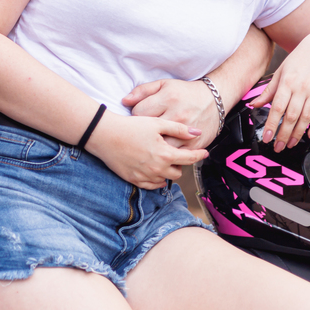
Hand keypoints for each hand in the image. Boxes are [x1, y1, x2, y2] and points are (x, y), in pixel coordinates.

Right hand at [86, 113, 206, 189]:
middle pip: (178, 172)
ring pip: (165, 180)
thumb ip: (178, 129)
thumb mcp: (157, 123)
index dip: (199, 155)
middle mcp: (157, 169)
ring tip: (163, 160)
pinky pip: (151, 185)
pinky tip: (153, 169)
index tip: (204, 153)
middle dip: (180, 164)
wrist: (105, 135)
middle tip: (176, 153)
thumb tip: (197, 133)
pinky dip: (156, 179)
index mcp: (165, 154)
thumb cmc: (131, 126)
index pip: (189, 159)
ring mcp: (145, 176)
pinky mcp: (134, 180)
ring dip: (168, 171)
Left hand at [123, 78, 219, 146]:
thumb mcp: (164, 84)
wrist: (214, 100)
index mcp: (167, 99)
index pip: (139, 112)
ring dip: (155, 147)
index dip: (135, 116)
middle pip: (149, 131)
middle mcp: (177, 115)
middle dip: (143, 133)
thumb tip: (124, 101)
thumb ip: (143, 91)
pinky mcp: (195, 143)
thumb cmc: (185, 92)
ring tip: (152, 143)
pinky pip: (176, 155)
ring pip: (162, 146)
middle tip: (143, 132)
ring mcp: (187, 131)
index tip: (139, 118)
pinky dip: (169, 154)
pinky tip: (165, 150)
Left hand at [247, 29, 309, 151]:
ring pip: (306, 118)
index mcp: (287, 82)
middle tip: (278, 147)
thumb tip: (254, 104)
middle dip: (283, 134)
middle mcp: (302, 88)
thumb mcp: (281, 71)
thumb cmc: (300, 58)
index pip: (277, 108)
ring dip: (298, 133)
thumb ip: (269, 90)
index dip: (272, 125)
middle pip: (291, 116)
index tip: (267, 138)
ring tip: (291, 144)